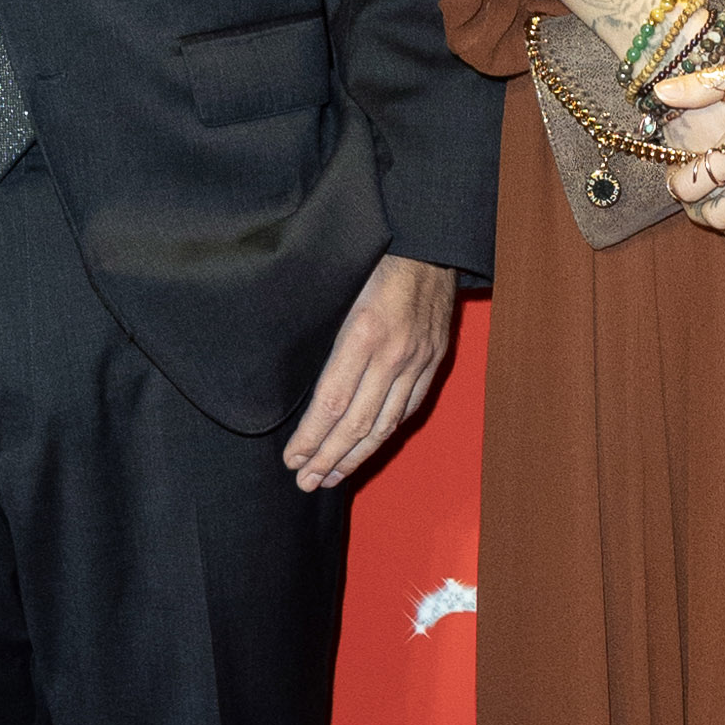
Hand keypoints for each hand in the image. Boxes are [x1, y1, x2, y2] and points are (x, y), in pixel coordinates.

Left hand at [284, 253, 457, 490]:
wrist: (431, 241)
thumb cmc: (375, 258)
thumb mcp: (339, 290)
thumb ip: (324, 338)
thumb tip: (297, 387)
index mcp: (364, 334)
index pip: (330, 404)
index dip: (310, 438)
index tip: (291, 460)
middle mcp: (393, 354)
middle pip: (355, 423)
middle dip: (328, 458)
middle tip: (305, 483)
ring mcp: (418, 360)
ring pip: (384, 423)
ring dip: (356, 455)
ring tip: (332, 478)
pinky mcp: (434, 359)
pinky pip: (408, 407)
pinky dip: (386, 432)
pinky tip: (369, 446)